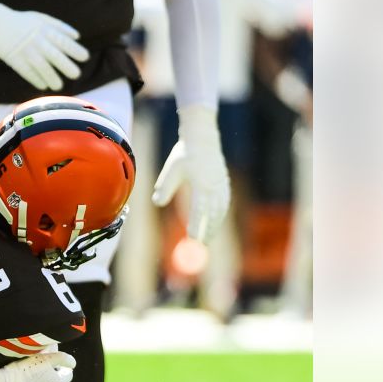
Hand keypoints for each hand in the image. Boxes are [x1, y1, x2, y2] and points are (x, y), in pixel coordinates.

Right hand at [0, 0, 89, 91]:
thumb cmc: (22, 21)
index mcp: (44, 29)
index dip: (74, 49)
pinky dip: (35, 79)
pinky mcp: (14, 59)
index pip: (63, 41)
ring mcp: (25, 51)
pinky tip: (43, 85)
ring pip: (41, 66)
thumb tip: (77, 37)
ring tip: (59, 86)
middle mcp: (36, 41)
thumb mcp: (41, 18)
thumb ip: (59, 26)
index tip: (85, 58)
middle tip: (76, 75)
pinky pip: (26, 72)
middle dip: (66, 65)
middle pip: (54, 55)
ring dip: (51, 77)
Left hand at [152, 105, 231, 242]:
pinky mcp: (224, 181)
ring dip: (216, 224)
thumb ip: (165, 187)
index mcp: (201, 183)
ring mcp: (221, 184)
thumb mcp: (171, 169)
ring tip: (209, 237)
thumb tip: (157, 202)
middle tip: (201, 244)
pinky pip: (225, 202)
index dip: (197, 224)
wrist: (203, 137)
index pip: (199, 209)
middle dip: (208, 230)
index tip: (193, 237)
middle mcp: (214, 185)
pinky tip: (217, 220)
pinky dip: (221, 214)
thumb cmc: (184, 153)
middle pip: (213, 213)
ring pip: (221, 209)